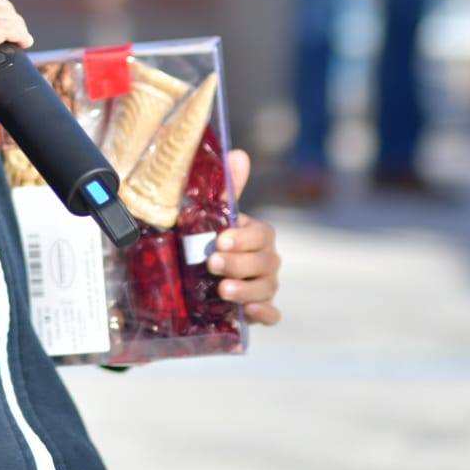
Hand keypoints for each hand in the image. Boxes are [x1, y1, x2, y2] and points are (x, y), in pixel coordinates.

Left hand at [206, 149, 281, 325]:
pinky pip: (272, 315)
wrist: (197, 274)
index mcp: (257, 234)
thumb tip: (239, 153)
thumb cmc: (209, 238)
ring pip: (267, 288)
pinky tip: (250, 312)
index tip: (220, 239)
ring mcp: (264, 285)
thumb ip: (228, 187)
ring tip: (222, 290)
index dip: (243, 237)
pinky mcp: (259, 310)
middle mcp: (266, 259)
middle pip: (264, 262)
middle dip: (238, 263)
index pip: (262, 234)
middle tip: (211, 263)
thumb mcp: (214, 213)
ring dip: (247, 289)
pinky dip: (264, 314)